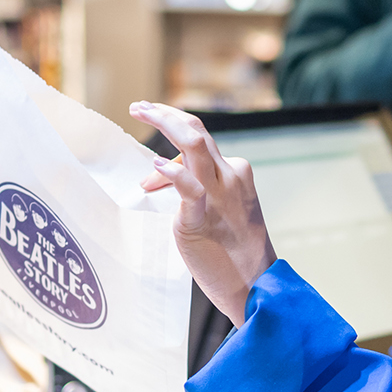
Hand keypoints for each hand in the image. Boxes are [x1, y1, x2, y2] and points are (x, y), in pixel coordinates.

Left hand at [130, 101, 277, 326]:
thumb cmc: (233, 252)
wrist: (254, 285)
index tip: (151, 119)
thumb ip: (193, 190)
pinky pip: (189, 187)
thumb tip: (156, 178)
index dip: (171, 131)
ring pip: (193, 144)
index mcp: (235, 173)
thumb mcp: (218, 211)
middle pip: (196, 130)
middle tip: (138, 106)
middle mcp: (230, 176)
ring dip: (163, 123)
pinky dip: (172, 172)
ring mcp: (218, 195)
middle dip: (164, 113)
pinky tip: (156, 166)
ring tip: (139, 113)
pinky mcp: (201, 219)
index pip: (200, 139)